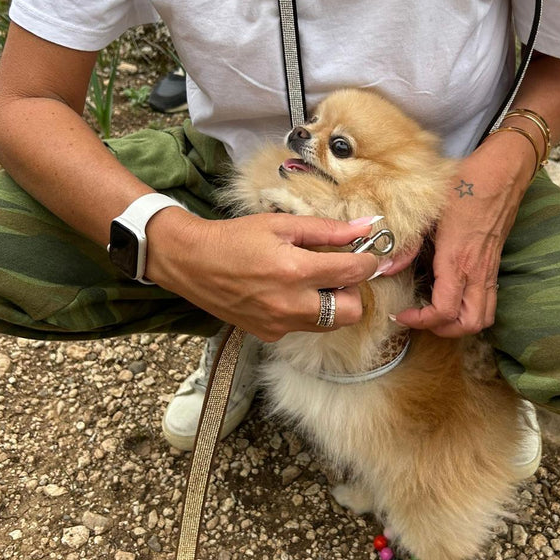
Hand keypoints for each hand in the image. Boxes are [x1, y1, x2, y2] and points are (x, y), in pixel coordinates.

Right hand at [145, 209, 382, 340]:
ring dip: (332, 303)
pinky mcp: (269, 334)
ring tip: (313, 281)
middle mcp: (291, 304)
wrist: (192, 263)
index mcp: (295, 271)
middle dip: (353, 291)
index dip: (367, 261)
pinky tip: (287, 292)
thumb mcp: (280, 225)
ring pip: (330, 323)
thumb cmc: (235, 238)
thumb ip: (325, 230)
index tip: (366, 254)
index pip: (354, 273)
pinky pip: (304, 327)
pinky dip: (306, 311)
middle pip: (352, 311)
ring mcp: (280, 324)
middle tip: (338, 272)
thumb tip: (362, 229)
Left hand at [393, 137, 533, 336]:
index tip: (402, 314)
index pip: (444, 311)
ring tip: (436, 314)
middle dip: (443, 330)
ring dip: (460, 324)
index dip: (421, 321)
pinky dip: (471, 310)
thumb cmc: (466, 185)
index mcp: (457, 260)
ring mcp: (489, 270)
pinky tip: (451, 296)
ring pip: (483, 317)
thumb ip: (407, 244)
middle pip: (468, 324)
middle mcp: (476, 271)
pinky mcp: (494, 265)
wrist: (503, 172)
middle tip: (420, 319)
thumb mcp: (429, 211)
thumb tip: (385, 267)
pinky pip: (488, 301)